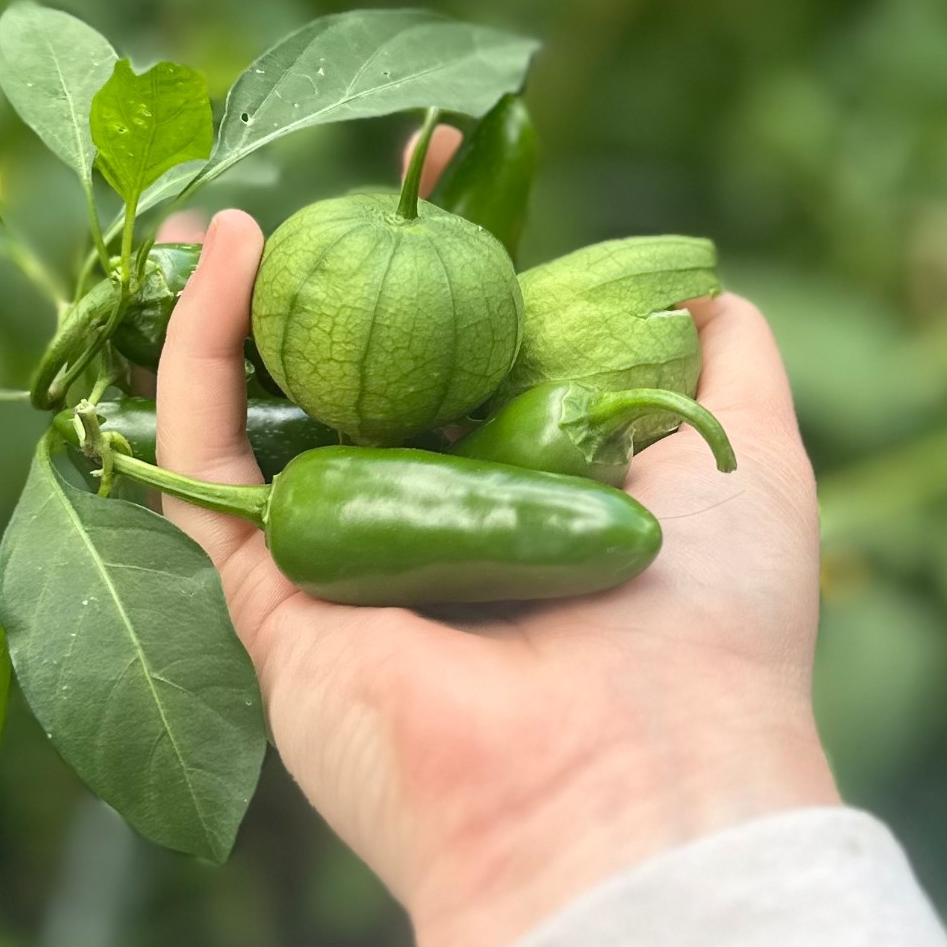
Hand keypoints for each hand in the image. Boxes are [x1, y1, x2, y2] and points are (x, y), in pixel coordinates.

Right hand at [154, 140, 837, 946]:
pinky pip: (206, 463)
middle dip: (331, 276)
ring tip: (223, 207)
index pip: (468, 354)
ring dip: (228, 310)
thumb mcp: (748, 466)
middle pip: (356, 379)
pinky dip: (197, 357)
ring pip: (259, 416)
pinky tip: (221, 252)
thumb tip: (708, 292)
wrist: (631, 787)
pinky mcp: (267, 601)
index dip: (448, 257)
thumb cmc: (709, 632)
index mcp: (530, 495)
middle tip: (335, 178)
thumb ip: (726, 373)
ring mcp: (345, 563)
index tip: (444, 160)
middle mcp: (432, 526)